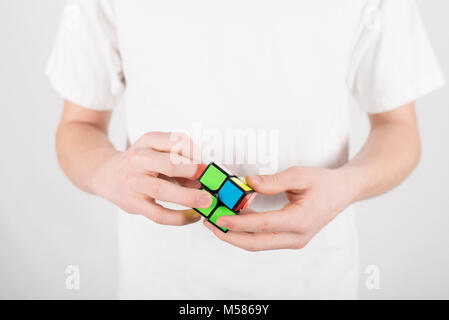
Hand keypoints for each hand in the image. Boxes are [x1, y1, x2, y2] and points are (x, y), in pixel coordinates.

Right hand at [92, 132, 211, 224]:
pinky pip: (158, 214)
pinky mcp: (133, 203)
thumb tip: (207, 178)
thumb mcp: (156, 151)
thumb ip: (181, 162)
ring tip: (206, 200)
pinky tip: (192, 216)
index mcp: (148, 141)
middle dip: (193, 171)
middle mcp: (139, 159)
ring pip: (162, 190)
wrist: (107, 174)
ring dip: (188, 196)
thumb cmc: (140, 163)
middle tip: (209, 178)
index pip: (176, 140)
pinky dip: (178, 217)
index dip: (195, 150)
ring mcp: (135, 182)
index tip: (205, 161)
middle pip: (169, 164)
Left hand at [204, 166, 356, 250]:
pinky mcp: (290, 239)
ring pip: (258, 244)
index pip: (262, 225)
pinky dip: (246, 233)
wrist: (343, 191)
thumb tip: (248, 183)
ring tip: (216, 223)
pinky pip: (264, 240)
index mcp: (300, 220)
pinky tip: (233, 222)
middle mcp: (297, 236)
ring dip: (236, 236)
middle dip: (230, 236)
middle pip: (256, 243)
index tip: (219, 217)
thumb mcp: (299, 174)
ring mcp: (294, 241)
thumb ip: (273, 181)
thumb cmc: (324, 182)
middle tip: (210, 223)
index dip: (238, 222)